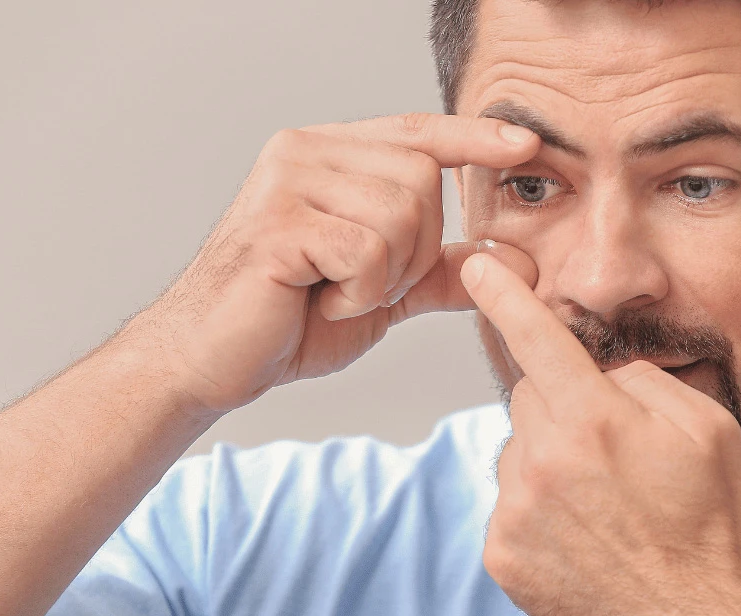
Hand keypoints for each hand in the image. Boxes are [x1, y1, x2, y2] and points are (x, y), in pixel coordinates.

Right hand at [128, 114, 539, 413]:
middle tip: (362, 285)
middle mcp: (306, 152)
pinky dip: (358, 293)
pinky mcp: (279, 223)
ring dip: (385, 276)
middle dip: (414, 250)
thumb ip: (441, 271)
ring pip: (399, 215)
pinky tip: (319, 301)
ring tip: (336, 293)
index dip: (473, 138)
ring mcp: (288, 181)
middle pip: (421, 180)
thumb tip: (514, 261)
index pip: (417, 131)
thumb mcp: (383, 292)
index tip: (525, 145)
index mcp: (329, 156)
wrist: (215, 359)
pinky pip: (366, 251)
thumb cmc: (291, 320)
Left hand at [460, 251, 740, 615]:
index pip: (537, 339)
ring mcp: (517, 515)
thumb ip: (644, 383)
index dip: (504, 297)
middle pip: (530, 399)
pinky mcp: (504, 560)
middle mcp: (543, 462)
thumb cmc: (718, 532)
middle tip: (615, 454)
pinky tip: (586, 543)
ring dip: (550, 464)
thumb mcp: (710, 431)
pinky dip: (539, 514)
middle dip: (564, 407)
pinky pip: (511, 508)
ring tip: (608, 511)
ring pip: (519, 454)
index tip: (475, 266)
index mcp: (596, 420)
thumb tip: (603, 376)